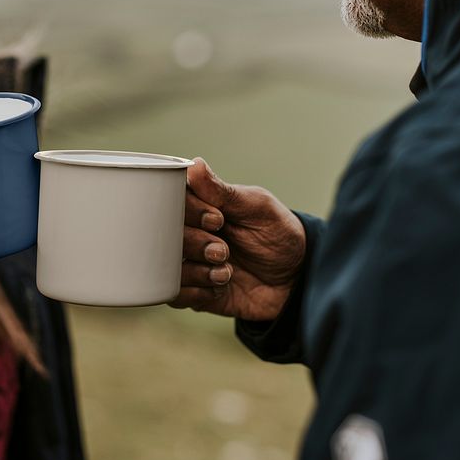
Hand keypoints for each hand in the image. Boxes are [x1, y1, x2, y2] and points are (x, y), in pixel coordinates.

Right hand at [170, 158, 304, 321]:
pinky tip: (220, 288)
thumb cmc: (278, 234)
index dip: (189, 211)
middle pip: (163, 234)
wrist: (296, 279)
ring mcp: (188, 261)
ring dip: (196, 271)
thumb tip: (194, 164)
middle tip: (223, 250)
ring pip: (165, 266)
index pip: (171, 199)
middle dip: (194, 244)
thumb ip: (223, 192)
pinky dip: (197, 292)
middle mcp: (188, 231)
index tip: (217, 219)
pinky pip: (174, 294)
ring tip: (225, 272)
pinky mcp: (192, 291)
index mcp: (200, 205)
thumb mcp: (257, 208)